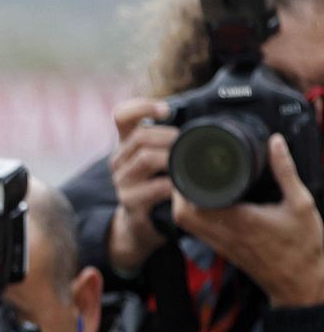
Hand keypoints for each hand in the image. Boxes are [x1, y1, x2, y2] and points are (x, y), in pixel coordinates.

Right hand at [107, 97, 175, 274]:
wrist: (144, 224)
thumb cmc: (159, 185)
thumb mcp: (161, 158)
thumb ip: (173, 139)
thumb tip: (212, 119)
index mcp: (127, 144)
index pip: (122, 115)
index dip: (141, 107)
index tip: (166, 111)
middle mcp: (119, 160)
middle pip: (139, 136)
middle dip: (169, 137)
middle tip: (188, 143)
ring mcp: (122, 182)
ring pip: (144, 158)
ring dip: (171, 158)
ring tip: (188, 163)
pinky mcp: (130, 202)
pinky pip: (155, 187)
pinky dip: (174, 185)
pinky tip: (184, 186)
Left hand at [173, 134, 323, 307]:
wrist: (301, 283)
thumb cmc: (303, 247)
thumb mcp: (301, 203)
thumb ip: (286, 171)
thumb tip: (274, 143)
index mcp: (238, 221)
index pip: (192, 204)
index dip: (185, 183)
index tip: (191, 163)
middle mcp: (223, 235)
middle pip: (181, 214)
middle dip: (180, 190)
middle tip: (190, 169)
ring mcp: (220, 245)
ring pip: (185, 223)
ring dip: (184, 202)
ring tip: (196, 180)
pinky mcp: (222, 249)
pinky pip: (197, 230)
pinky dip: (194, 214)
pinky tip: (205, 201)